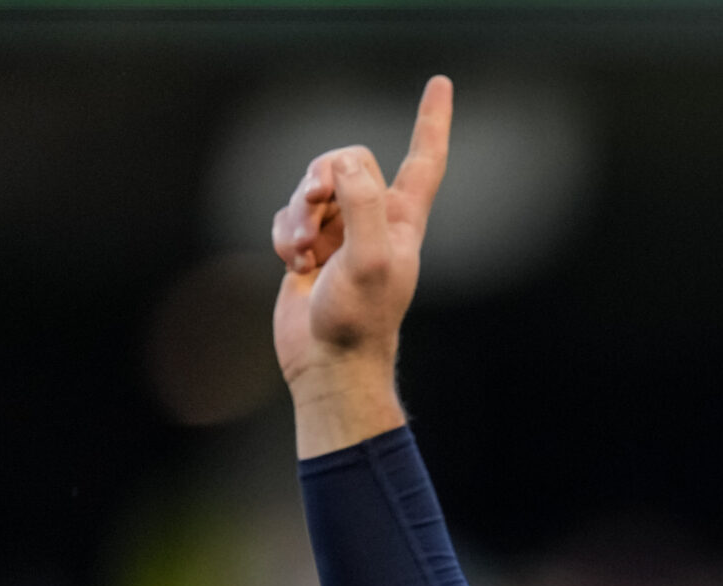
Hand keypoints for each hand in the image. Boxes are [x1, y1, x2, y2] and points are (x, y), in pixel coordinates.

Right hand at [271, 75, 451, 454]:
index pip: (424, 159)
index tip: (440, 84)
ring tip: (302, 255)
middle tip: (314, 208)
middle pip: (346, 161)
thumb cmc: (358, 320)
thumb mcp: (369, 259)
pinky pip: (286, 215)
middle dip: (321, 179)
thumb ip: (362, 204)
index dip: (431, 121)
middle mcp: (375, 221)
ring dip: (298, 215)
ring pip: (311, 188)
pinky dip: (282, 234)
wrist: (328, 364)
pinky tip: (291, 266)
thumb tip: (345, 162)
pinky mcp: (309, 248)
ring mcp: (341, 234)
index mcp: (404, 220)